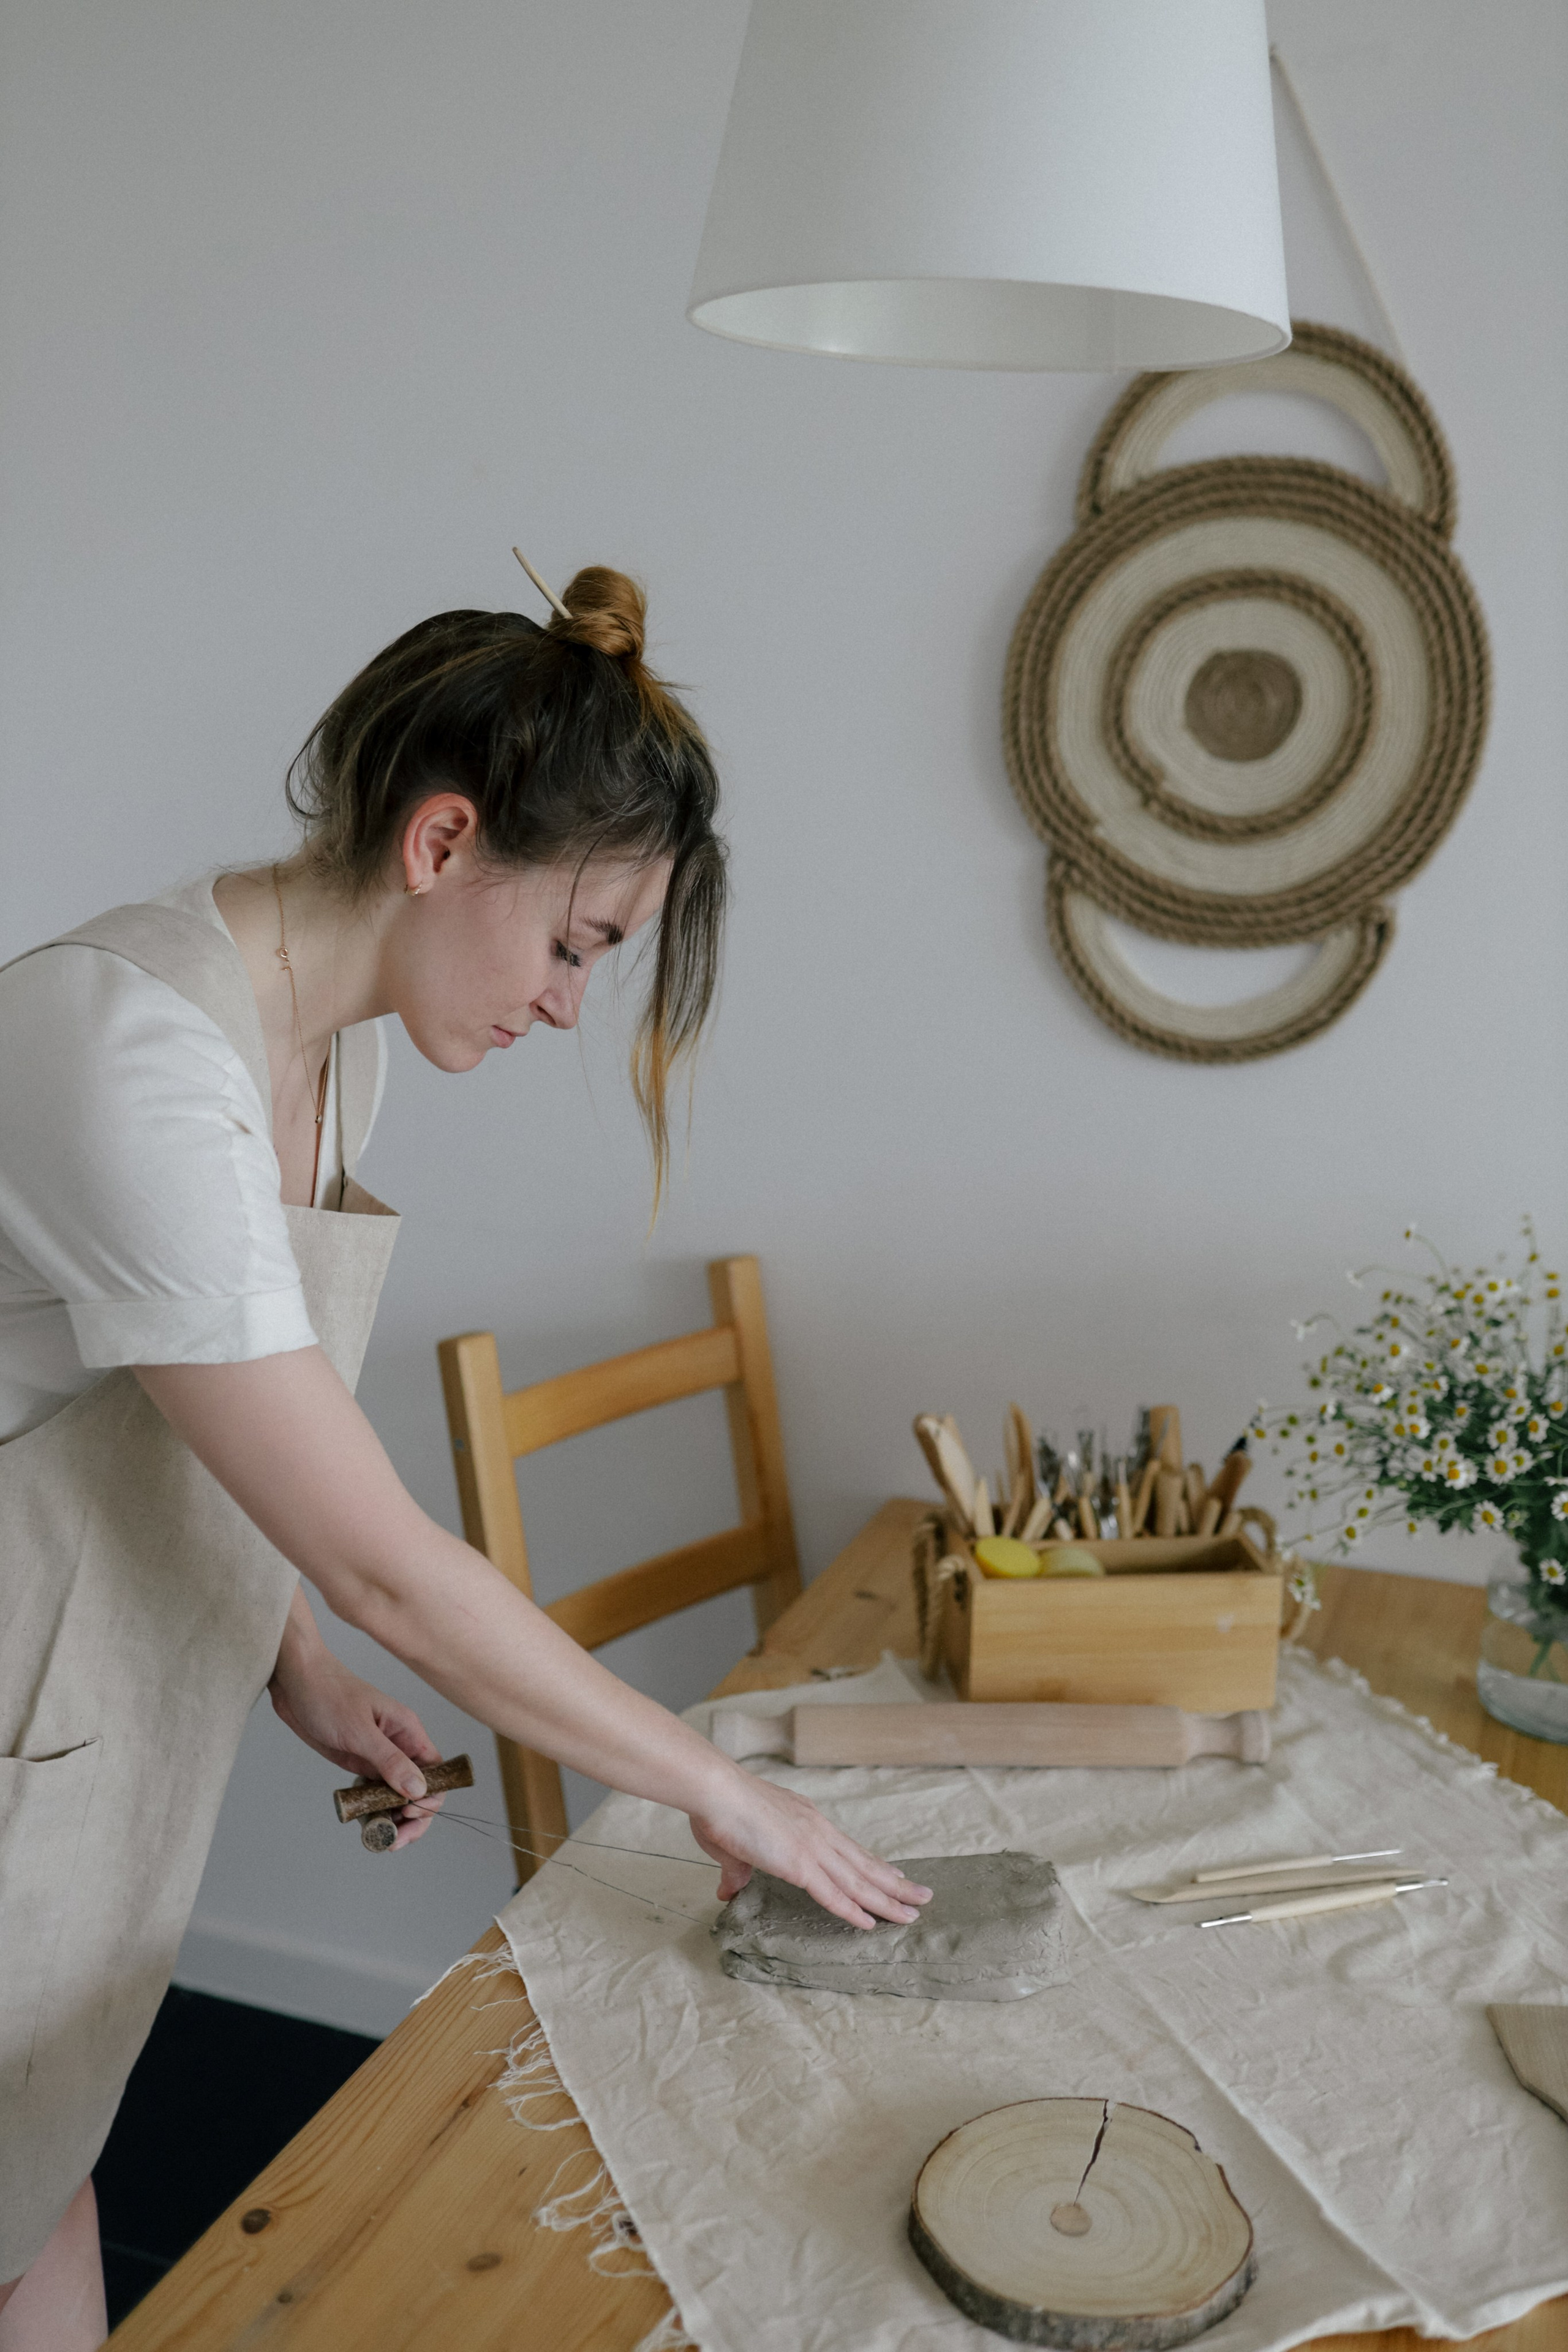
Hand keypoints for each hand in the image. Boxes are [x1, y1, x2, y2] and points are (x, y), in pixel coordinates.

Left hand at [269, 1629, 444, 1852]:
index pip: (436, 1772)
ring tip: (376, 1835)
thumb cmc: (328, 1694)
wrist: (295, 1681)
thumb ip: (389, 1761)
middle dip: (413, 1819)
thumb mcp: (358, 1730)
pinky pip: (375, 1792)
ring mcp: (379, 1756)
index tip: (409, 1814)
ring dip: (391, 1818)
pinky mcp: (359, 1763)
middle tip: (392, 1840)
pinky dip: (372, 1809)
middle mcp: (399, 1746)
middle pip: (420, 1790)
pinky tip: (362, 1820)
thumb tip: (419, 1791)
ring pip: (397, 1795)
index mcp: (408, 1732)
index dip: (430, 1798)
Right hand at [688, 1767, 932, 1929]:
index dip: (873, 1865)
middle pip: (864, 1865)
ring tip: (913, 1913)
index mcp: (805, 1821)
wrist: (715, 1790)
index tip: (895, 1875)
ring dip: (888, 1900)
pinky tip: (871, 1923)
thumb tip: (729, 1890)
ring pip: (858, 1881)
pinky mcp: (800, 1864)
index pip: (847, 1849)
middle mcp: (817, 1832)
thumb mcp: (732, 1845)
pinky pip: (833, 1894)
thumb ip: (738, 1869)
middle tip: (922, 1896)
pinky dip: (854, 1910)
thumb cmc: (719, 1810)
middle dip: (895, 1884)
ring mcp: (812, 1848)